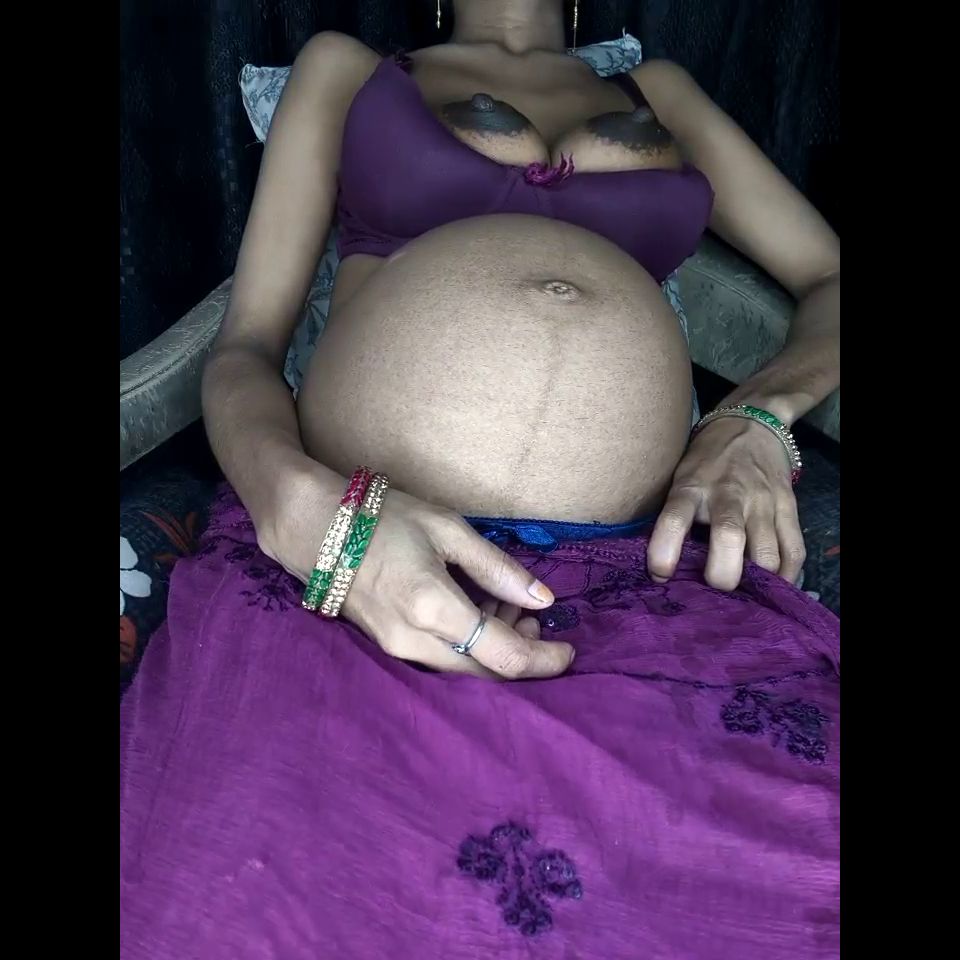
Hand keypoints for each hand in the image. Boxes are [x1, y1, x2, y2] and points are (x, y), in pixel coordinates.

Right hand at [262, 471, 573, 679]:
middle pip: (486, 674)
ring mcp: (397, 649)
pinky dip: (469, 645)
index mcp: (433, 607)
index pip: (504, 656)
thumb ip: (497, 568)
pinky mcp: (388, 647)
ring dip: (494, 648)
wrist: (314, 529)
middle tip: (533, 616)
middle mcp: (414, 641)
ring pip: (463, 670)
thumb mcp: (447, 529)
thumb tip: (544, 599)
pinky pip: (440, 660)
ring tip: (505, 605)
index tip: (569, 647)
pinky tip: (476, 612)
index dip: (544, 659)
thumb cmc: (383, 518)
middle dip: (521, 654)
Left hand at [647, 416, 804, 589]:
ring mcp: (763, 501)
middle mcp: (729, 494)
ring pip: (767, 553)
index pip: (673, 519)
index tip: (660, 576)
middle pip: (729, 538)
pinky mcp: (789, 507)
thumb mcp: (679, 479)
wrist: (750, 424)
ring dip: (756, 582)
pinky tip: (772, 586)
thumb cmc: (705, 461)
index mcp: (692, 487)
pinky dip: (786, 575)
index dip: (664, 553)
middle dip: (721, 575)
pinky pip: (794, 550)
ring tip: (744, 595)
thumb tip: (665, 568)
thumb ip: (674, 517)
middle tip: (713, 589)